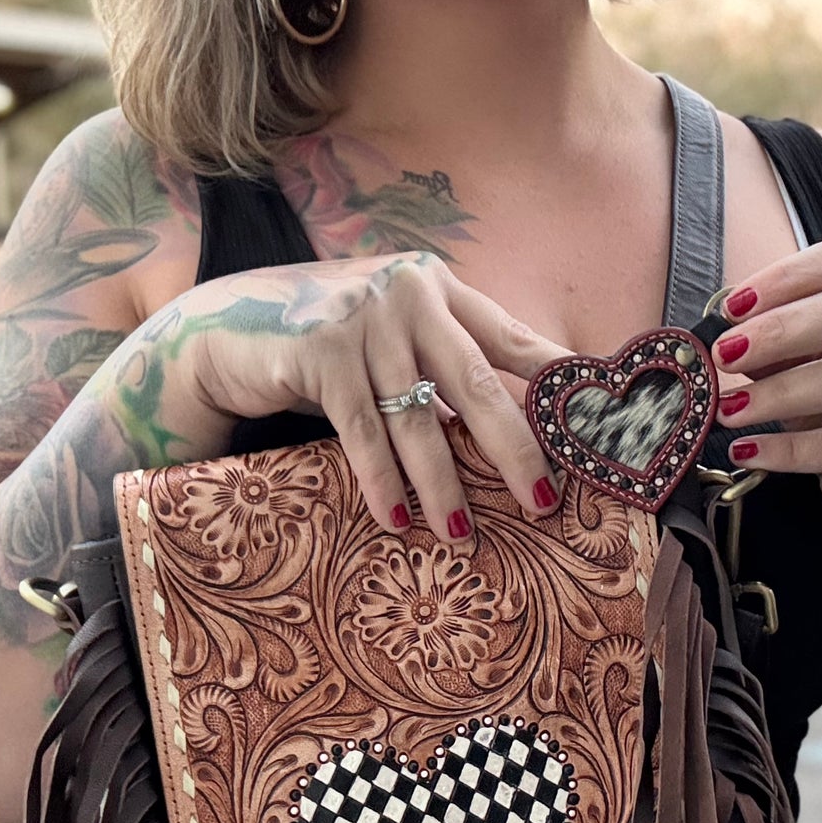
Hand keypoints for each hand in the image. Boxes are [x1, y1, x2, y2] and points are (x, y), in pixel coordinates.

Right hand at [180, 252, 568, 544]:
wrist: (228, 326)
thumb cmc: (326, 342)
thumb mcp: (391, 336)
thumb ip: (441, 362)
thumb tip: (511, 430)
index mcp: (437, 287)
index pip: (510, 338)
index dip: (554, 383)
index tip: (594, 426)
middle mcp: (407, 294)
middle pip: (476, 381)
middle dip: (514, 447)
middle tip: (543, 500)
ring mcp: (361, 319)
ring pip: (417, 417)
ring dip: (442, 485)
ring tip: (461, 535)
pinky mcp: (318, 350)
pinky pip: (362, 430)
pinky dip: (381, 481)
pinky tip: (397, 519)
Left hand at [708, 239, 821, 520]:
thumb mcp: (816, 362)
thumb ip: (781, 343)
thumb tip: (722, 337)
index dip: (784, 278)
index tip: (730, 307)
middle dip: (777, 331)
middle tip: (723, 355)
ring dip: (777, 393)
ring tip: (726, 409)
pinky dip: (788, 449)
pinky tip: (747, 451)